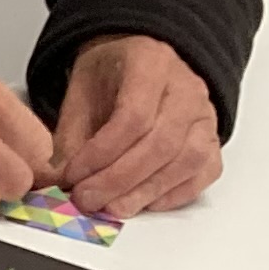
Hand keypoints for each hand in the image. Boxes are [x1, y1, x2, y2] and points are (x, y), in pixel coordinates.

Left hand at [50, 34, 223, 216]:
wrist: (138, 61)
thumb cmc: (109, 77)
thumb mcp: (79, 93)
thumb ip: (69, 137)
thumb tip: (56, 180)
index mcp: (150, 64)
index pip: (133, 118)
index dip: (101, 154)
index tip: (73, 176)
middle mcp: (186, 88)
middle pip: (161, 144)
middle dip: (119, 180)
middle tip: (88, 200)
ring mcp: (205, 114)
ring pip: (187, 161)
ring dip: (146, 192)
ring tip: (112, 208)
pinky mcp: (212, 138)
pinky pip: (204, 171)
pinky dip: (175, 193)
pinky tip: (144, 203)